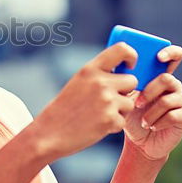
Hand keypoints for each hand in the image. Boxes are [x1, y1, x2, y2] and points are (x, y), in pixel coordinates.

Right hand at [32, 42, 138, 161]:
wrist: (50, 133)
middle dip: (125, 91)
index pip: (122, 49)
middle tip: (108, 100)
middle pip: (132, 80)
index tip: (130, 66)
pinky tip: (96, 125)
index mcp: (90, 69)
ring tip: (98, 114)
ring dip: (119, 110)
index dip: (131, 56)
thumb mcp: (78, 83)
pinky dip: (113, 125)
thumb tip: (126, 70)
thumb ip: (98, 75)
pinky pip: (123, 120)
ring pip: (129, 103)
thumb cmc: (65, 108)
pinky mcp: (110, 119)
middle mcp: (100, 82)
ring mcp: (106, 101)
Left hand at [123, 45, 181, 160]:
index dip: (170, 52)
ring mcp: (181, 101)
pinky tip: (152, 126)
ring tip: (143, 120)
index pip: (174, 56)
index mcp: (159, 77)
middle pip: (166, 79)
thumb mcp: (124, 97)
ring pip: (167, 99)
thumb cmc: (131, 117)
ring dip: (150, 112)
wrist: (139, 142)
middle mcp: (173, 86)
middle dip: (149, 92)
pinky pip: (173, 115)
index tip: (159, 56)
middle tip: (137, 103)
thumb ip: (125, 82)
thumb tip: (115, 65)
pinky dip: (158, 122)